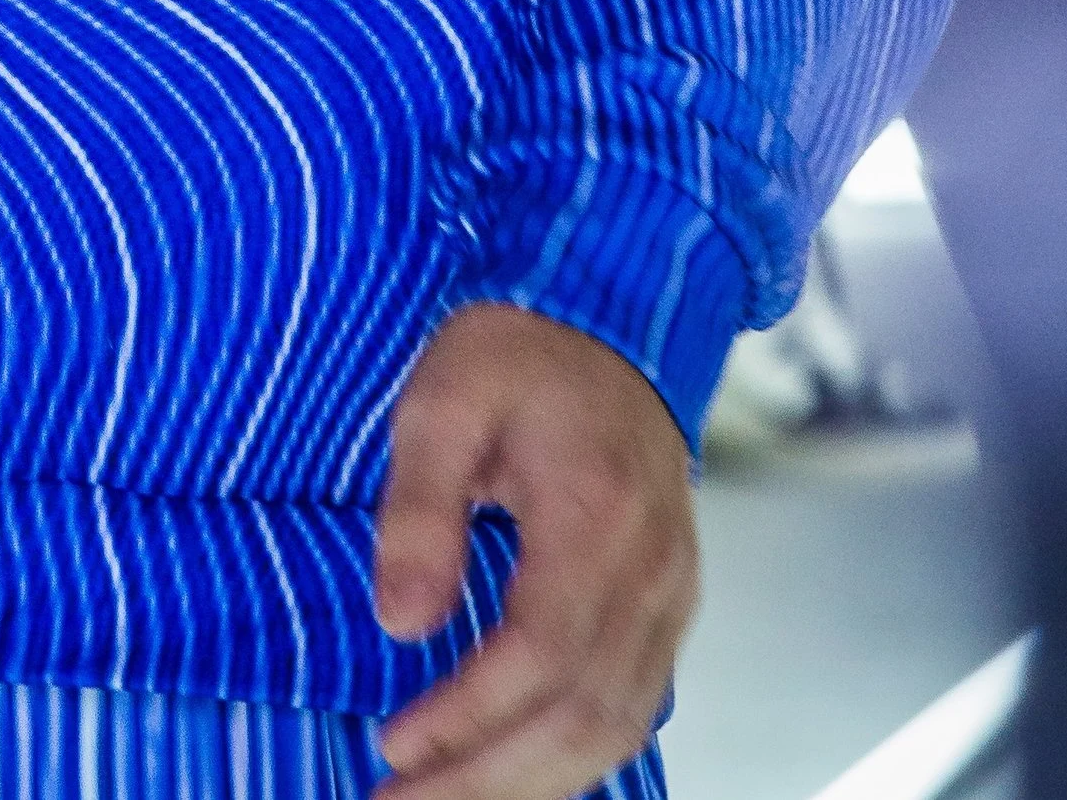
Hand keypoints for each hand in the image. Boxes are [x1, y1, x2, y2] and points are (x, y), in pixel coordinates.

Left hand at [373, 303, 696, 799]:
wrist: (611, 313)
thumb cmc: (517, 347)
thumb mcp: (442, 397)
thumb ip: (420, 508)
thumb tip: (400, 623)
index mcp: (597, 512)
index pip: (541, 654)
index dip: (469, 718)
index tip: (392, 746)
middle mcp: (652, 567)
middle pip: (584, 715)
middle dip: (489, 781)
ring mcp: (674, 590)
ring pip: (617, 726)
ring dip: (530, 783)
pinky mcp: (673, 601)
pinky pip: (635, 705)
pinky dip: (574, 755)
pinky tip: (512, 770)